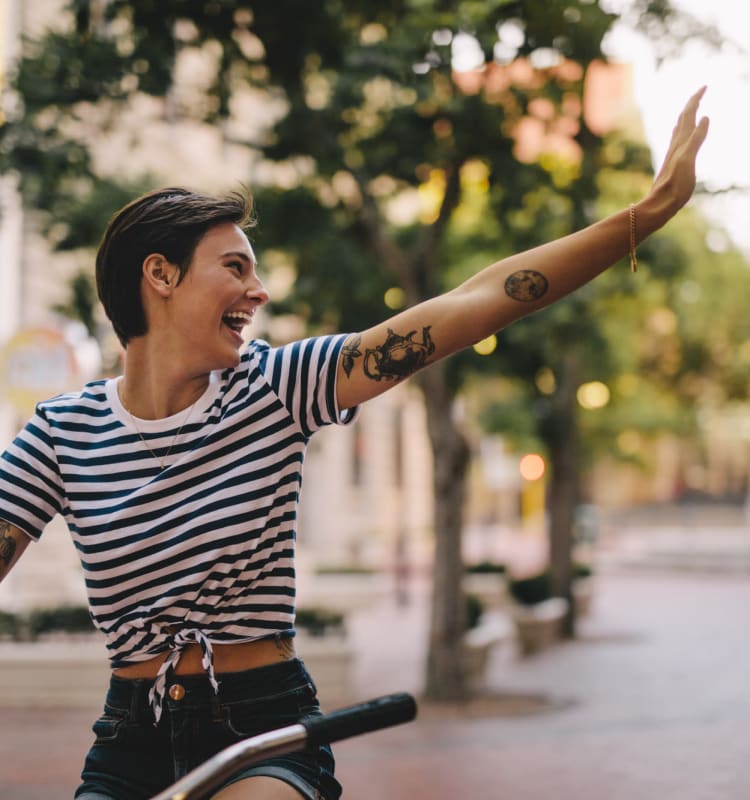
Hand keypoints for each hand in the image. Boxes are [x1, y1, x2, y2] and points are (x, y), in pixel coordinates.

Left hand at [649, 86, 709, 214]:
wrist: (659, 205)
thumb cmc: (675, 186)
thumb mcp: (688, 160)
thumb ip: (696, 139)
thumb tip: (705, 116)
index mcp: (681, 142)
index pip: (688, 114)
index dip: (696, 98)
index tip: (705, 85)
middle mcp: (676, 145)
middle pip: (684, 118)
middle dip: (693, 102)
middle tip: (703, 90)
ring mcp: (673, 154)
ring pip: (680, 129)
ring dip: (687, 115)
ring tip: (693, 107)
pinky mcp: (673, 163)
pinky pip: (679, 141)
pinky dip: (684, 131)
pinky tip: (682, 136)